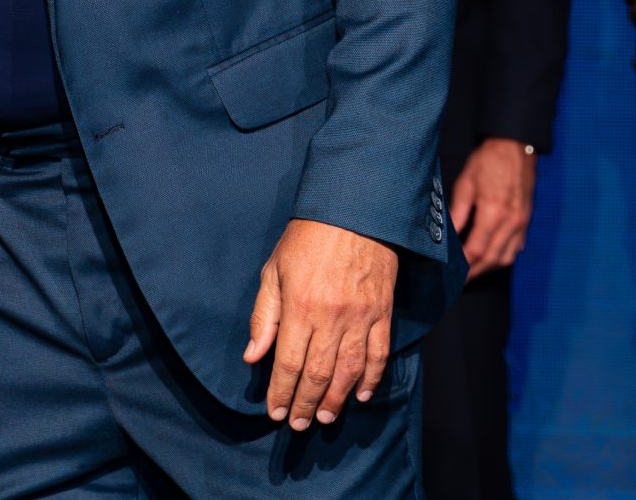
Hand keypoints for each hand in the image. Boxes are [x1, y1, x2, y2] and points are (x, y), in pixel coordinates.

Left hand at [242, 219, 397, 429]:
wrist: (355, 211)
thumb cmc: (307, 238)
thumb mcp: (273, 270)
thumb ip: (263, 316)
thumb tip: (252, 357)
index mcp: (300, 306)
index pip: (288, 362)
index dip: (281, 393)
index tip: (275, 413)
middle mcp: (331, 317)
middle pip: (318, 373)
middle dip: (305, 403)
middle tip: (298, 424)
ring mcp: (361, 317)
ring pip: (349, 371)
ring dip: (336, 399)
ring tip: (324, 417)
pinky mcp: (383, 313)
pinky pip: (379, 354)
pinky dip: (372, 379)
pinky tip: (362, 395)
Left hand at [450, 138, 536, 277]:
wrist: (516, 147)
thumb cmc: (488, 162)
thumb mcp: (466, 184)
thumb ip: (458, 212)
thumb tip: (448, 235)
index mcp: (493, 213)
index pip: (476, 250)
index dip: (464, 266)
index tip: (453, 275)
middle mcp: (510, 222)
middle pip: (493, 259)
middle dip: (476, 273)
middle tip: (460, 281)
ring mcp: (522, 223)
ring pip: (507, 257)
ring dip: (490, 267)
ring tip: (474, 271)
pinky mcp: (527, 220)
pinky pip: (517, 247)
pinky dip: (504, 256)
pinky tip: (492, 256)